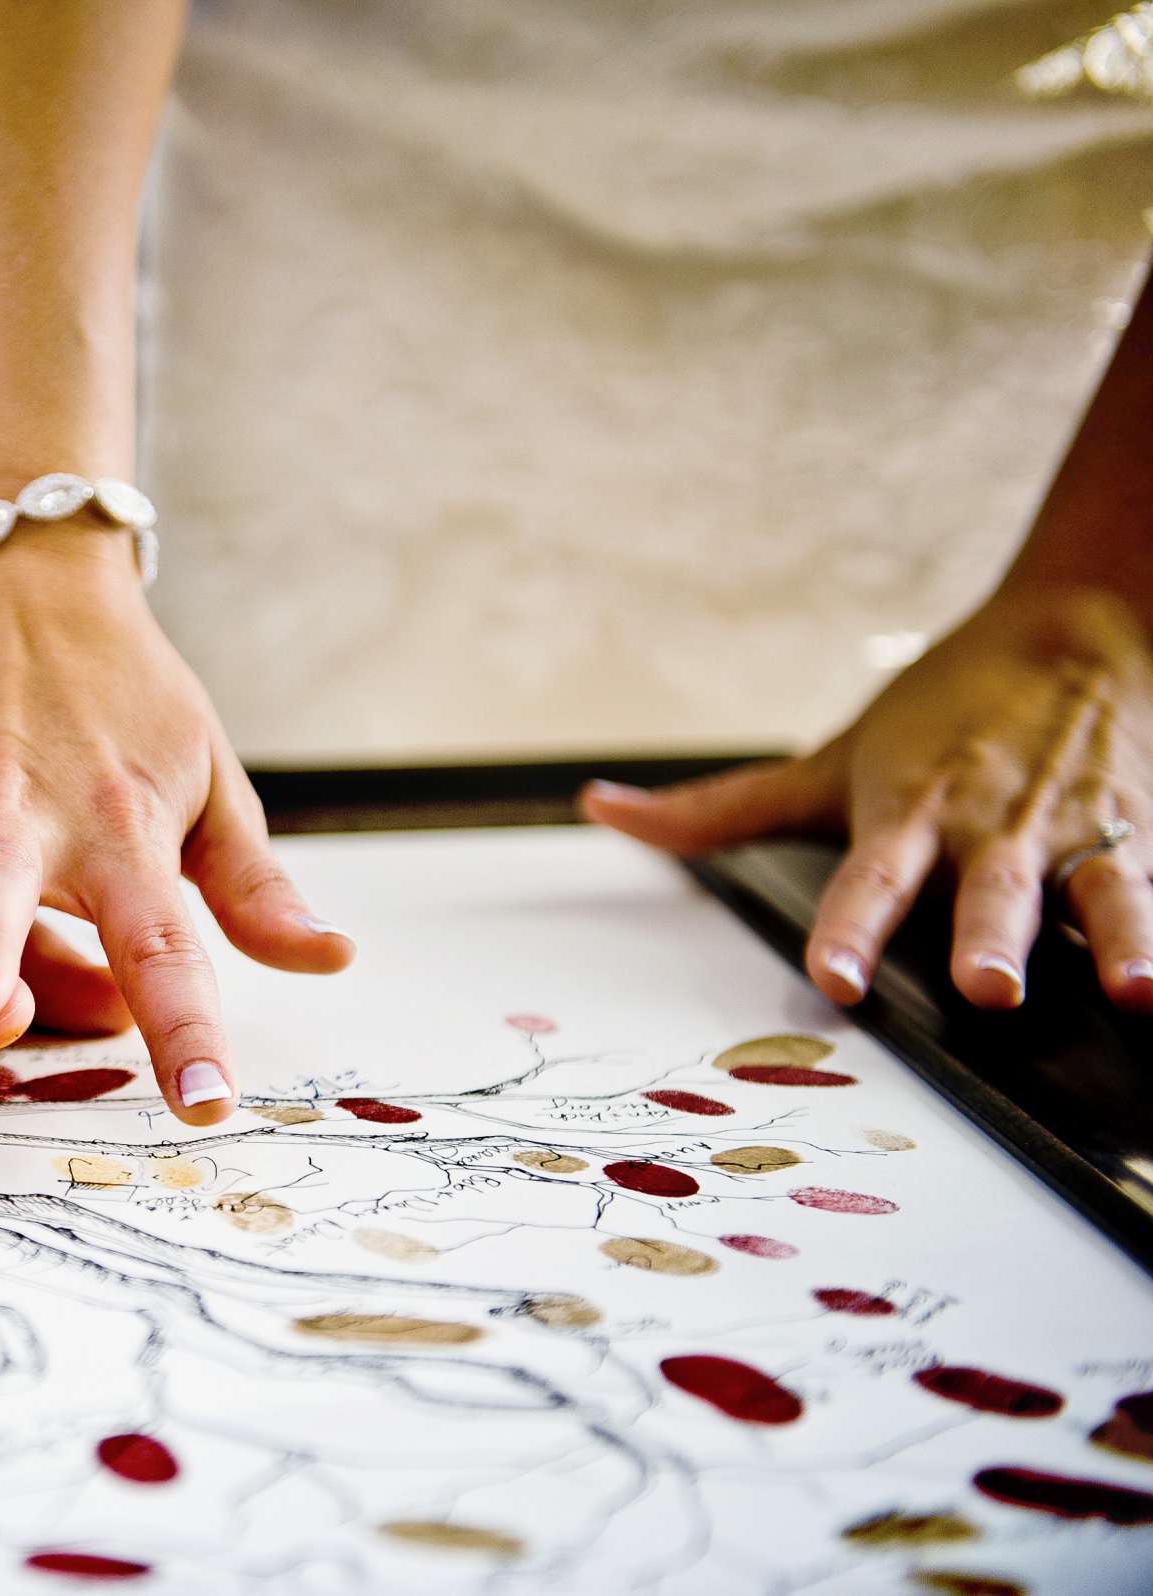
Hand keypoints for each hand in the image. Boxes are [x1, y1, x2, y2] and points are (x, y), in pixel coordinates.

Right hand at [0, 536, 354, 1126]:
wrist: (28, 577)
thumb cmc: (128, 698)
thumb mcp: (210, 781)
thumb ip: (254, 886)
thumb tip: (332, 960)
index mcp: (118, 827)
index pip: (163, 938)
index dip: (186, 1024)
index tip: (204, 1104)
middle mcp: (23, 813)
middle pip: (7, 891)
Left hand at [584, 584, 1152, 1011]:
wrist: (1075, 626)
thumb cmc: (938, 711)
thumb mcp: (828, 762)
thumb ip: (717, 811)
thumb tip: (602, 811)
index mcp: (908, 814)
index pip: (870, 881)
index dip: (852, 930)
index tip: (840, 977)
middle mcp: (989, 829)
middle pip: (987, 892)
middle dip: (989, 939)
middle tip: (989, 990)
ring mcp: (1071, 832)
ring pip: (1097, 892)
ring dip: (1115, 938)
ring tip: (1132, 991)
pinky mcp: (1141, 833)